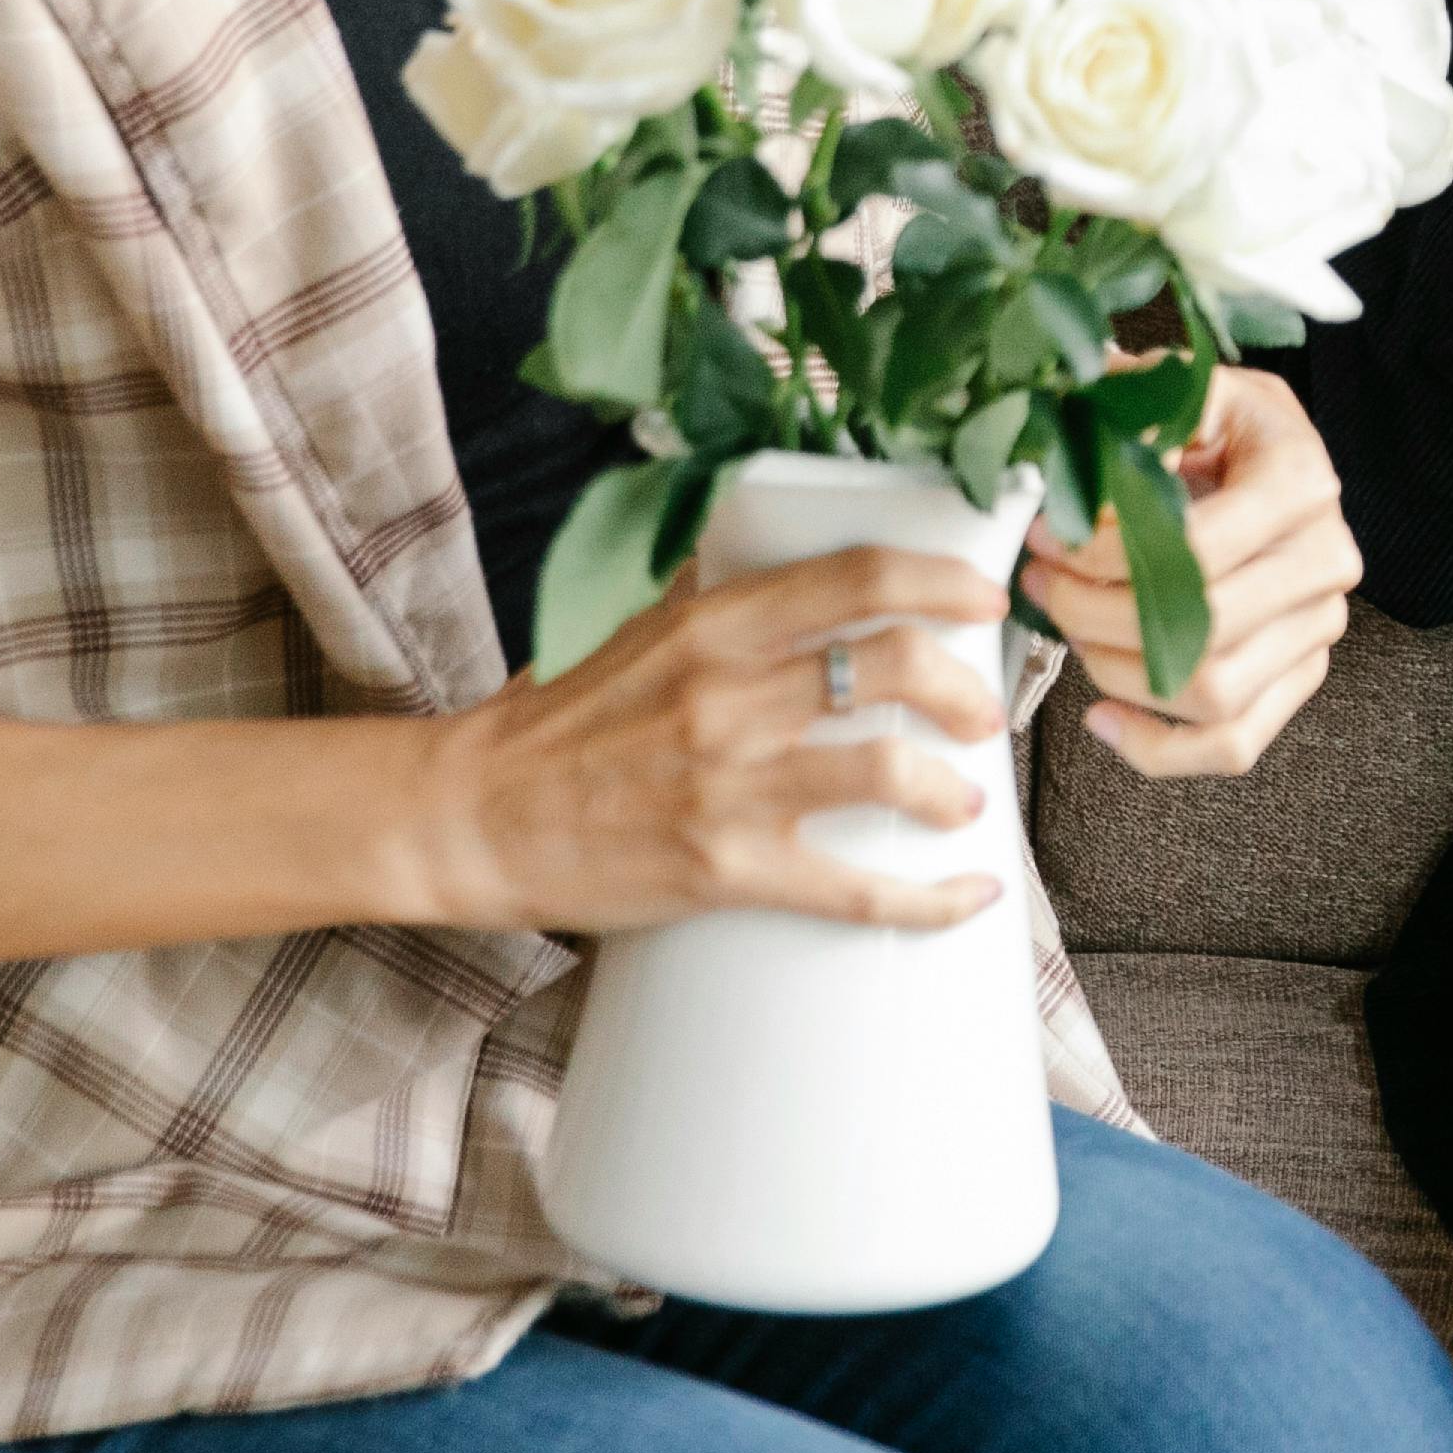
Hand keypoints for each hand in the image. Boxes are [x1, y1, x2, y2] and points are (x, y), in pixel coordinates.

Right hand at [418, 545, 1013, 936]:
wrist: (468, 818)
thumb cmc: (553, 725)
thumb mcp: (632, 629)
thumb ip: (707, 594)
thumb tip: (767, 554)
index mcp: (711, 622)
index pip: (857, 577)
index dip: (941, 582)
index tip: (984, 602)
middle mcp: (727, 692)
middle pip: (892, 666)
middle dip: (963, 689)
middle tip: (981, 712)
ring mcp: (728, 783)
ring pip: (886, 770)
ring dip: (950, 788)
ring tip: (962, 802)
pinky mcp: (723, 868)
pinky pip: (852, 890)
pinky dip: (927, 898)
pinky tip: (966, 897)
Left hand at [1018, 364, 1360, 777]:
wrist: (1273, 460)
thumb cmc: (1223, 428)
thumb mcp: (1187, 390)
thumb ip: (1138, 409)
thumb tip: (1082, 466)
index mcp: (1301, 481)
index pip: (1196, 548)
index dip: (1105, 556)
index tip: (1047, 539)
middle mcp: (1326, 559)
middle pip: (1203, 627)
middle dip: (1095, 612)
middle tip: (1040, 583)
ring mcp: (1318, 627)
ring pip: (1213, 693)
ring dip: (1117, 672)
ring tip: (1068, 629)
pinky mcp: (1299, 676)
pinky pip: (1235, 744)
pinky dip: (1161, 748)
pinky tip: (1102, 717)